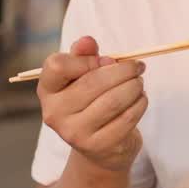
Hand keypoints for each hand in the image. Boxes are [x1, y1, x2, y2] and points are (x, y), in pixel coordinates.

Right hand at [38, 36, 148, 172]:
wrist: (100, 146)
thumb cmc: (91, 101)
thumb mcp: (83, 76)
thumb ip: (84, 56)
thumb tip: (87, 41)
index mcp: (47, 90)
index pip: (57, 65)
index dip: (86, 59)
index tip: (105, 60)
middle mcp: (54, 113)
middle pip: (92, 82)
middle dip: (122, 71)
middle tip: (138, 66)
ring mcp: (75, 133)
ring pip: (113, 101)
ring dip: (134, 86)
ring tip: (139, 82)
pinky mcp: (98, 146)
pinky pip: (126, 118)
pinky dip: (140, 103)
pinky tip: (140, 98)